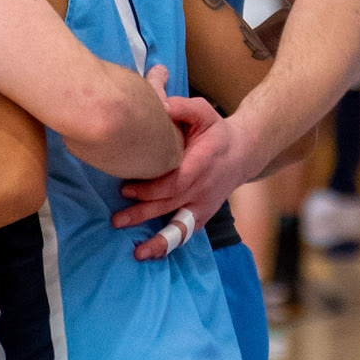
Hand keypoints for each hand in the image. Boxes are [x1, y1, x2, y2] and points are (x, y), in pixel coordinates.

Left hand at [118, 90, 249, 260]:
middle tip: (117, 219)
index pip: (174, 181)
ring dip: (159, 241)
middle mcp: (203, 189)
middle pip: (170, 205)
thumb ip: (182, 107)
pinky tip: (149, 254)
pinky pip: (185, 234)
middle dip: (142, 213)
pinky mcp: (202, 215)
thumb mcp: (203, 112)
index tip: (125, 188)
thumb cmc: (216, 132)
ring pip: (181, 227)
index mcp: (201, 164)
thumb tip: (159, 105)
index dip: (150, 188)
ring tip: (138, 253)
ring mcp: (203, 206)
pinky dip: (169, 245)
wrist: (242, 153)